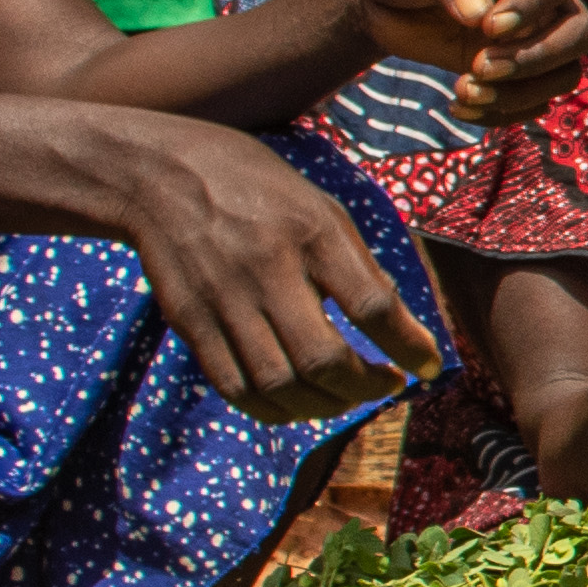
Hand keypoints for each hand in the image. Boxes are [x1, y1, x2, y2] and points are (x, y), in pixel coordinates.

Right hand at [119, 122, 443, 419]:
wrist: (160, 176)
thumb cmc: (258, 190)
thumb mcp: (321, 208)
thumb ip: (360, 266)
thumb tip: (400, 328)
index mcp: (311, 232)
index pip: (371, 304)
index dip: (408, 346)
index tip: (427, 367)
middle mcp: (266, 268)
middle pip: (322, 357)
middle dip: (364, 388)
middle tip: (384, 386)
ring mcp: (223, 300)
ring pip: (279, 384)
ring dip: (323, 406)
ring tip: (344, 397)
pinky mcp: (190, 323)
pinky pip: (235, 388)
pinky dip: (275, 409)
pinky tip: (298, 402)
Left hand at [349, 0, 587, 126]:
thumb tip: (478, 13)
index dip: (533, 6)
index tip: (488, 27)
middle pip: (580, 32)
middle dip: (537, 58)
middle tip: (481, 65)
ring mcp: (531, 34)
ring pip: (564, 73)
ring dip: (520, 92)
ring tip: (465, 91)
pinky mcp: (513, 69)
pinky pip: (533, 101)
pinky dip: (502, 112)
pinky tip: (460, 106)